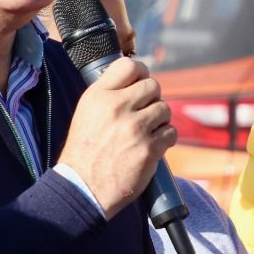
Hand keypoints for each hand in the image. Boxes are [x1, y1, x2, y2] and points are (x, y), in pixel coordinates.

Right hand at [58, 57, 174, 217]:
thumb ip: (108, 95)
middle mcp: (117, 107)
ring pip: (165, 109)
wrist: (83, 188)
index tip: (141, 82)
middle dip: (152, 99)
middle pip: (153, 86)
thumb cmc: (84, 152)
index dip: (141, 72)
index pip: (130, 66)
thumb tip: (135, 82)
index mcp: (98, 96)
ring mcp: (135, 128)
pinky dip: (165, 139)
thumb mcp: (86, 113)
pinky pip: (171, 132)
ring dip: (160, 120)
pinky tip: (153, 145)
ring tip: (147, 131)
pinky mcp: (149, 149)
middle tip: (144, 113)